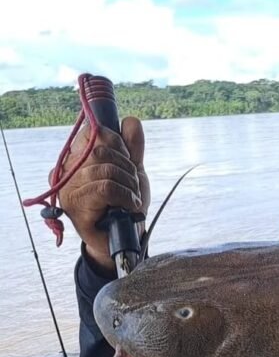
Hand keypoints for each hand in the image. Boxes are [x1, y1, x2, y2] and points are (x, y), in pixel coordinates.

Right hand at [57, 116, 149, 272]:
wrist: (126, 237)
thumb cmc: (126, 203)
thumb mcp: (133, 170)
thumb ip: (132, 146)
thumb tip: (130, 119)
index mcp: (78, 158)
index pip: (94, 132)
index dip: (118, 143)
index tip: (127, 160)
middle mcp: (67, 171)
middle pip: (101, 150)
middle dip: (127, 166)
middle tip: (132, 183)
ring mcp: (68, 189)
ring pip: (104, 169)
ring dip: (128, 183)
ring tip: (131, 197)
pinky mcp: (75, 207)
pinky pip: (105, 188)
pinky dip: (125, 195)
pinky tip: (130, 205)